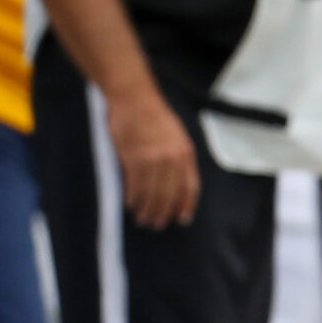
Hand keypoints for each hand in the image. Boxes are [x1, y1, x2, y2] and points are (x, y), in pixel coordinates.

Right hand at [108, 87, 200, 228]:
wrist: (134, 98)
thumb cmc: (154, 115)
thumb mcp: (177, 135)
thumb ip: (179, 157)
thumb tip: (177, 183)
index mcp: (186, 152)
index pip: (190, 187)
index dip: (186, 206)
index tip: (182, 219)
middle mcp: (171, 158)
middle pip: (169, 195)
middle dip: (163, 213)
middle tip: (157, 224)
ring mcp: (152, 159)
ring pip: (151, 193)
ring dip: (146, 209)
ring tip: (142, 219)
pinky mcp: (132, 158)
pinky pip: (134, 185)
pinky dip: (133, 198)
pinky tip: (131, 204)